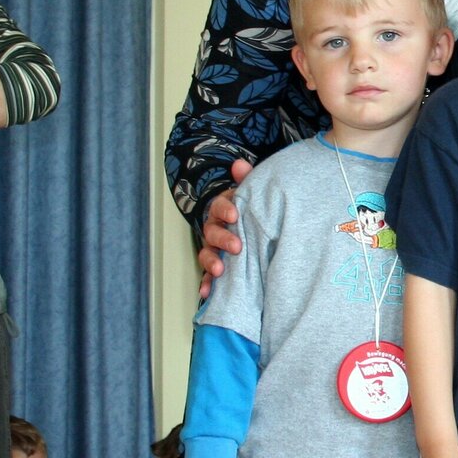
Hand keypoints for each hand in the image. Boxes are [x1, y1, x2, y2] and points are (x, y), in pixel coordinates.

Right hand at [197, 159, 253, 299]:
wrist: (248, 223)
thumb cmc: (251, 208)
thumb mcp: (251, 192)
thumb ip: (246, 179)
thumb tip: (239, 164)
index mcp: (224, 209)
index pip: (220, 206)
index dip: (225, 210)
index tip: (235, 215)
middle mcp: (215, 228)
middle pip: (213, 232)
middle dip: (223, 239)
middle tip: (237, 246)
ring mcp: (214, 248)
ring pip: (207, 254)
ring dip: (211, 262)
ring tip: (220, 271)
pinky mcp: (216, 264)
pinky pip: (207, 275)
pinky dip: (206, 284)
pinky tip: (206, 293)